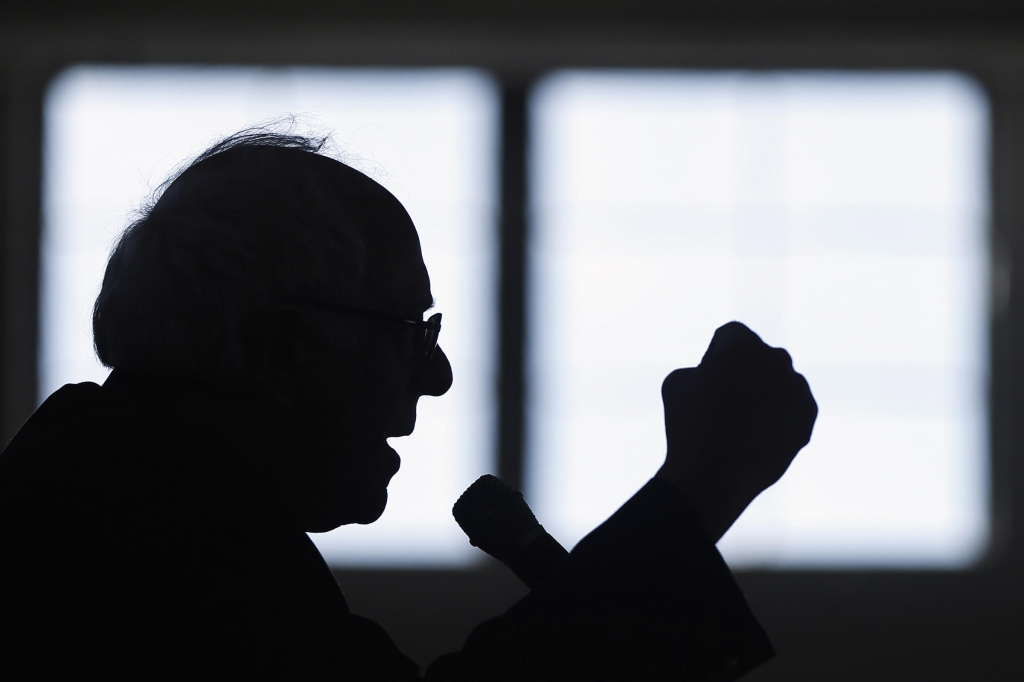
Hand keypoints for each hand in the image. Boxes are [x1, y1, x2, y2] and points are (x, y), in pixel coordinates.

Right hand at [656, 322, 816, 542]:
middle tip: (725, 401)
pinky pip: (793, 407)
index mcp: (742, 343)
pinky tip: (757, 435)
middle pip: (758, 356)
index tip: (706, 381)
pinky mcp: (808, 416)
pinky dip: (779, 417)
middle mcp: (776, 358)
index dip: (714, 356)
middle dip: (745, 371)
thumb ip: (701, 367)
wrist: (713, 475)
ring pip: (779, 381)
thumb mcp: (676, 381)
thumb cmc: (688, 425)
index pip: (730, 336)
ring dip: (765, 392)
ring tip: (741, 423)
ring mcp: (797, 387)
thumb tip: (718, 376)